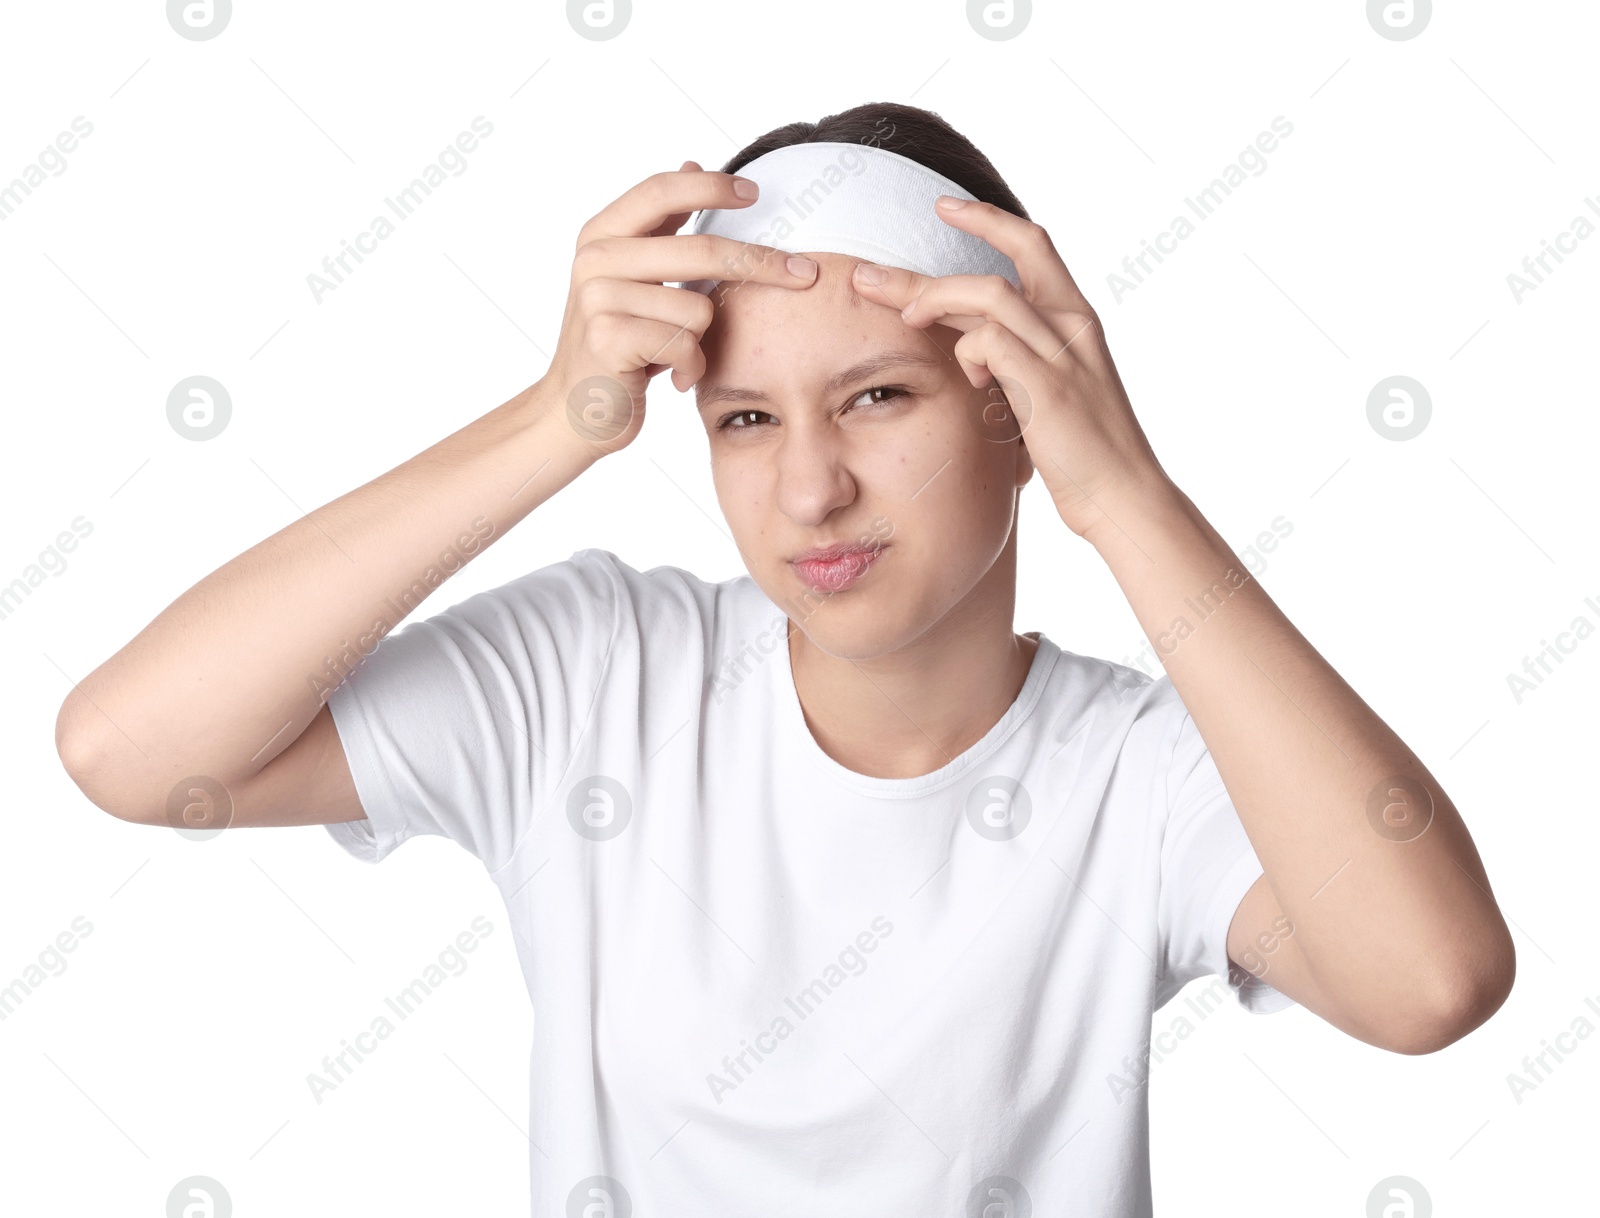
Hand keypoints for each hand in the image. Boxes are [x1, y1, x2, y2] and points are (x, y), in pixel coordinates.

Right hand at [535, 161, 819, 457]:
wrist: (573, 411)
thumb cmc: (617, 345)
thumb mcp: (632, 277)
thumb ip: (660, 228)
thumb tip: (692, 161)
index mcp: (601, 234)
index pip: (663, 191)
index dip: (712, 186)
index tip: (757, 192)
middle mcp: (595, 259)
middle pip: (699, 249)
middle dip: (761, 263)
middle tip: (805, 274)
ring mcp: (599, 299)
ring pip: (698, 307)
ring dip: (703, 340)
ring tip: (678, 355)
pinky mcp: (609, 340)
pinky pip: (685, 344)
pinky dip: (690, 366)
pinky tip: (669, 376)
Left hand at [847, 197, 1172, 540]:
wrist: (1123, 495)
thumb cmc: (1084, 452)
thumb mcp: (1048, 389)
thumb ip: (1015, 359)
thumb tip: (968, 345)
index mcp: (1074, 317)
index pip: (1032, 244)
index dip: (988, 219)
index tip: (943, 207)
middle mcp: (1071, 323)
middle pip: (997, 264)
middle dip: (927, 266)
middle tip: (869, 274)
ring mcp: (1061, 353)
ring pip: (988, 294)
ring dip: (935, 299)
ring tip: (905, 318)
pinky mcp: (1048, 387)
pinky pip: (991, 341)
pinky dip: (969, 352)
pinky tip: (970, 378)